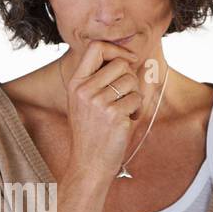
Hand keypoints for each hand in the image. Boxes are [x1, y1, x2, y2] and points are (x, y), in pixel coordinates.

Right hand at [61, 41, 143, 182]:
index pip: (96, 47)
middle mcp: (84, 90)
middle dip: (130, 77)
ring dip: (134, 96)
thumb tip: (130, 57)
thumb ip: (99, 78)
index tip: (126, 61)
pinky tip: (125, 122)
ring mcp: (99, 103)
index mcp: (76, 83)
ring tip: (122, 111)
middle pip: (121, 63)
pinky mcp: (114, 115)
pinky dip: (136, 111)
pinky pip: (137, 99)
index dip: (116, 49)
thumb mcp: (85, 102)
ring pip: (132, 81)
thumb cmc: (90, 132)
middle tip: (124, 96)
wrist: (88, 164)